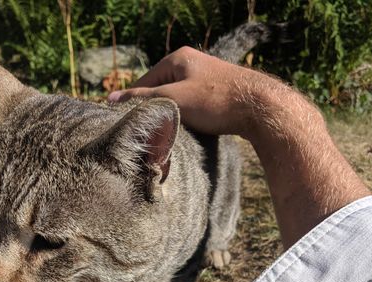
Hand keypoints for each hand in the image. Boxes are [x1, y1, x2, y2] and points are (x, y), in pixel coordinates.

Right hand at [110, 46, 369, 247]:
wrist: (261, 107)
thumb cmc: (216, 102)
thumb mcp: (174, 100)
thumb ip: (142, 100)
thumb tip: (110, 101)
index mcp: (177, 59)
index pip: (143, 83)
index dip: (134, 106)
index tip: (128, 127)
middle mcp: (190, 63)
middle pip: (160, 91)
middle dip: (154, 112)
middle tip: (148, 134)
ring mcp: (204, 77)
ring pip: (176, 100)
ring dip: (170, 116)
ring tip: (168, 134)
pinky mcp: (216, 92)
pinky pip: (191, 105)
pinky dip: (186, 117)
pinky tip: (188, 131)